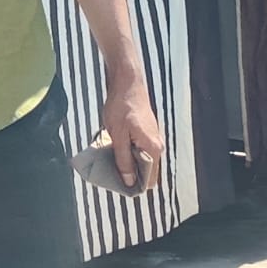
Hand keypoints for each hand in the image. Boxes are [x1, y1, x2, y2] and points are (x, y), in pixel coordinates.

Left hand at [101, 68, 163, 191]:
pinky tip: (113, 145)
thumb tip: (129, 182)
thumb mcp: (118, 136)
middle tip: (109, 169)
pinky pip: (138, 148)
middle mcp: (157, 145)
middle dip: (128, 173)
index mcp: (153, 149)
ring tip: (109, 156)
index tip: (117, 184)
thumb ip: (123, 160)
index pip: (150, 180)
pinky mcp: (146, 132)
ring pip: (140, 159)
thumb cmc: (121, 107)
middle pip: (145, 170)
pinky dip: (126, 150)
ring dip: (126, 160)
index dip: (134, 185)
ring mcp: (152, 138)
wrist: (126, 82)